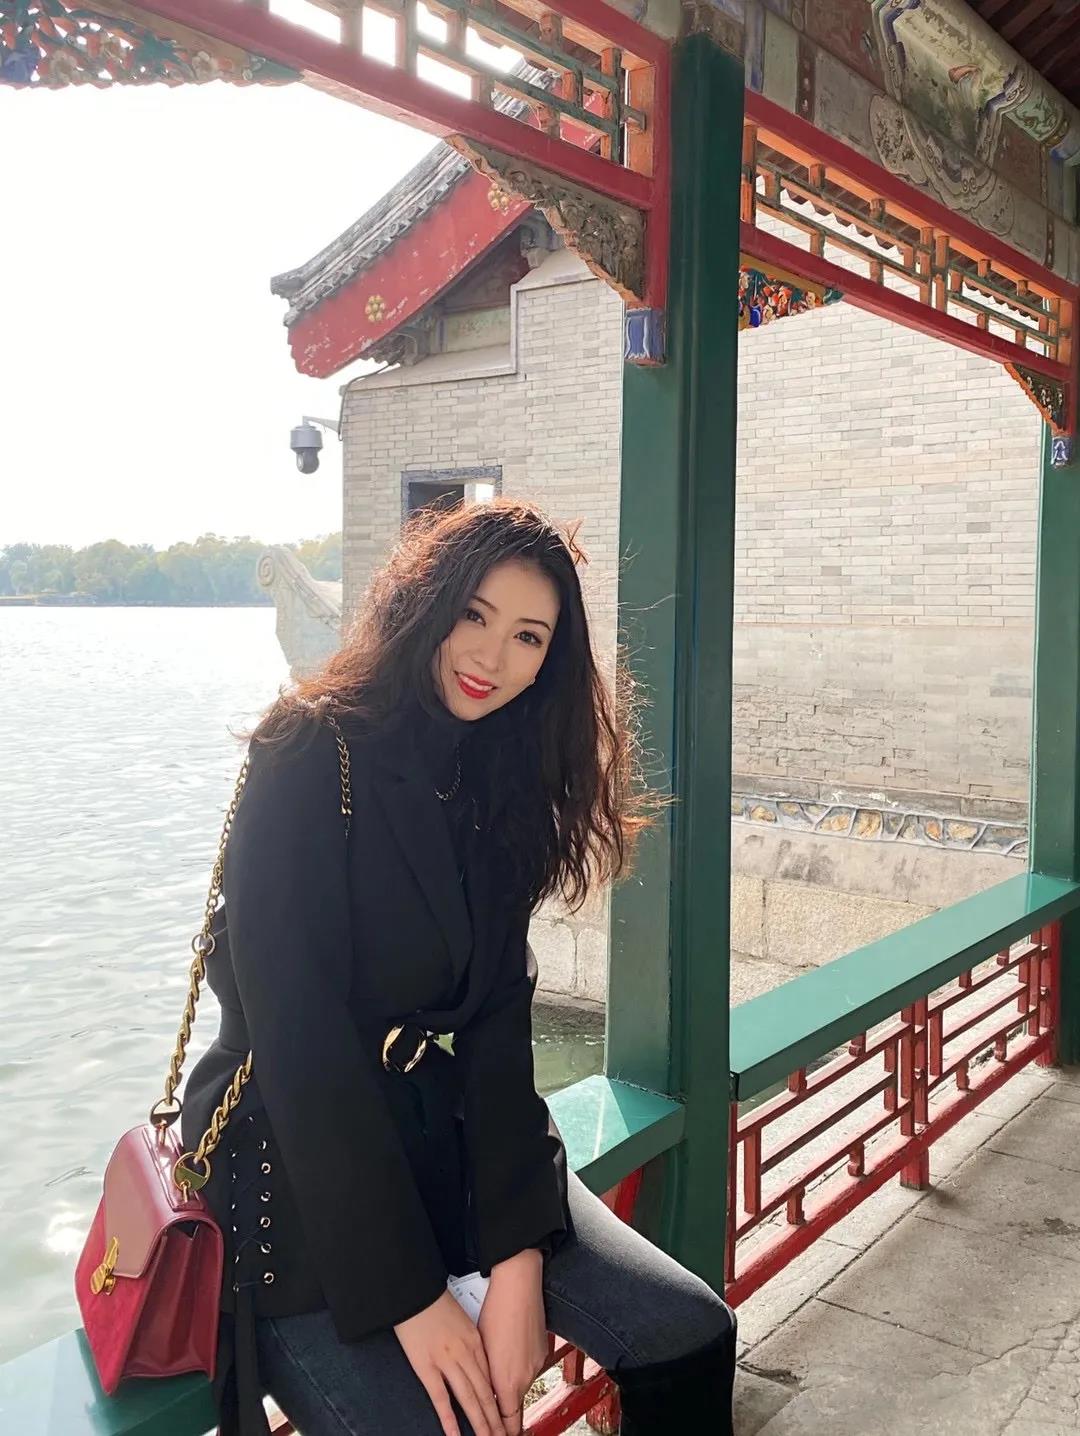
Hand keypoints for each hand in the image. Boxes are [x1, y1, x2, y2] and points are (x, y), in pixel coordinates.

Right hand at [395, 1290, 503, 1435]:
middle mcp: (466, 1354)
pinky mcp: (426, 1367)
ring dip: (480, 1423)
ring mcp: (447, 1361)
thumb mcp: (462, 1319)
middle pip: (484, 1393)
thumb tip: (476, 1359)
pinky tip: (455, 1434)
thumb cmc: (436, 1302)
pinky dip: (449, 1418)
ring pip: (469, 1399)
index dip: (499, 1401)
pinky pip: (440, 1397)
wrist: (415, 1291)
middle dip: (495, 1419)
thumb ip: (471, 1341)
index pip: (491, 1378)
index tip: (506, 1418)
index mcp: (475, 1341)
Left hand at [477, 1250, 548, 1435]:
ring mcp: (536, 1363)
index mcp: (506, 1382)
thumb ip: (484, 1376)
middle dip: (505, 1411)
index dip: (502, 1433)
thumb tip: (484, 1390)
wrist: (519, 1285)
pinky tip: (510, 1350)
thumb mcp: (480, 1349)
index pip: (508, 1423)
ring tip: (499, 1368)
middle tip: (495, 1413)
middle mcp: (525, 1377)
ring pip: (521, 1384)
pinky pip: (530, 1366)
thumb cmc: (494, 1311)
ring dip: (511, 1383)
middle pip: (515, 1406)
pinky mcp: (542, 1350)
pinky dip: (520, 1365)